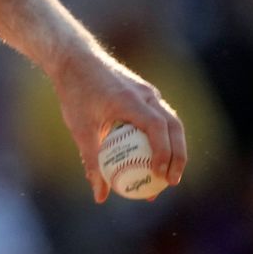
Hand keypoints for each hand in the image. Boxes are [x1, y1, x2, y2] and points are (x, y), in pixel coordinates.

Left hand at [51, 50, 185, 202]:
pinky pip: (160, 118)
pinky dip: (161, 137)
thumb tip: (100, 195)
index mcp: (131, 100)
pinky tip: (152, 156)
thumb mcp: (79, 129)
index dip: (164, 153)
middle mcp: (146, 95)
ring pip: (171, 122)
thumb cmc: (74, 92)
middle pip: (174, 127)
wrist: (74, 58)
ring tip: (165, 175)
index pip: (158, 127)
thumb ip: (92, 161)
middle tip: (170, 182)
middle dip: (178, 156)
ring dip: (173, 148)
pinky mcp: (145, 93)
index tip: (159, 176)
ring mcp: (148, 92)